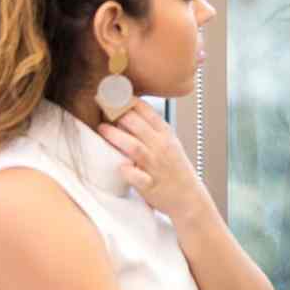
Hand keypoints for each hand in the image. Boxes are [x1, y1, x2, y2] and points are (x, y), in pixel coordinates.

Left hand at [97, 103, 212, 222]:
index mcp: (166, 135)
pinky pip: (138, 177)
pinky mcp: (151, 185)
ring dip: (116, 137)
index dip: (128, 100)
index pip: (147, 111)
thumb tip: (124, 111)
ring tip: (101, 128)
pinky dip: (129, 172)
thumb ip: (150, 129)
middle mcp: (162, 148)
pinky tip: (120, 167)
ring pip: (135, 147)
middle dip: (117, 114)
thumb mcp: (168, 144)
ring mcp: (156, 166)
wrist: (189, 197)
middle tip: (101, 106)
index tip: (111, 91)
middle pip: (137, 125)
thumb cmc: (174, 169)